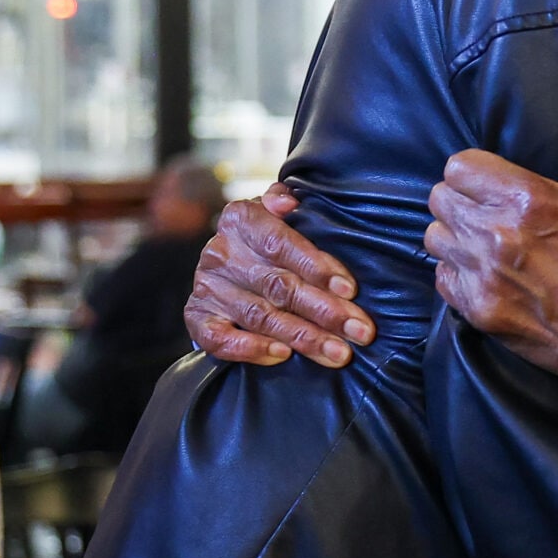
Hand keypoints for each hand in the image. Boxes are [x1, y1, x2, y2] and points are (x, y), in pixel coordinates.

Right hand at [184, 187, 375, 366]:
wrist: (228, 265)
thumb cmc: (268, 240)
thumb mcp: (279, 214)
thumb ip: (286, 204)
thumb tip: (288, 202)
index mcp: (241, 219)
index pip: (281, 244)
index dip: (317, 267)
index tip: (350, 290)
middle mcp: (220, 252)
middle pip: (278, 285)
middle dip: (325, 312)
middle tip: (360, 331)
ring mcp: (207, 287)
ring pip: (260, 317)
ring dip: (304, 337)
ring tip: (339, 353)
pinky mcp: (197, 317)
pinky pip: (220, 338)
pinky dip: (251, 348)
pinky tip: (283, 355)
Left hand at [426, 90, 557, 402]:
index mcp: (533, 198)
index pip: (459, 165)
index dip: (472, 173)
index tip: (490, 185)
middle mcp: (500, 233)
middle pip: (440, 198)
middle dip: (461, 203)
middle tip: (487, 215)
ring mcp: (485, 275)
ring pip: (434, 238)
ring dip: (455, 239)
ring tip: (484, 245)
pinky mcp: (479, 311)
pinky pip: (441, 279)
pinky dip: (457, 276)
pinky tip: (486, 276)